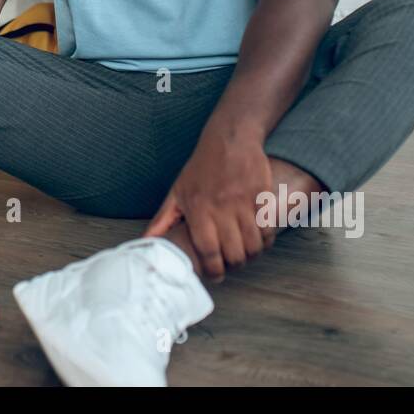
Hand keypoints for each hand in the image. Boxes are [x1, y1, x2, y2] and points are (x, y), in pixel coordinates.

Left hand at [143, 129, 275, 279]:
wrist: (230, 139)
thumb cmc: (201, 168)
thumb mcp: (178, 191)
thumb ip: (163, 220)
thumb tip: (146, 242)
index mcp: (197, 209)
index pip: (208, 251)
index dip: (214, 270)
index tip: (216, 275)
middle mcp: (220, 208)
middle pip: (234, 253)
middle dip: (234, 264)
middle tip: (232, 263)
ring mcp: (243, 203)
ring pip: (253, 245)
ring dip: (251, 254)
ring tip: (246, 252)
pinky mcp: (261, 197)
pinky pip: (267, 229)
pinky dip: (266, 240)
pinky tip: (259, 238)